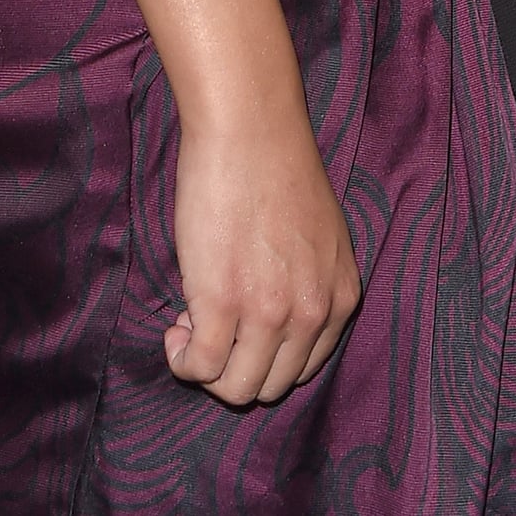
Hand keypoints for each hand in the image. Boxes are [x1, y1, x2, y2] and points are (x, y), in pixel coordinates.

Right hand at [166, 87, 361, 403]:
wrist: (250, 127)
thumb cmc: (277, 168)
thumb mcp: (320, 238)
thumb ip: (307, 284)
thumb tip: (268, 323)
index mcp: (340, 296)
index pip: (304, 368)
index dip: (265, 355)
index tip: (241, 327)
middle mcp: (312, 312)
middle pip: (270, 385)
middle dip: (235, 365)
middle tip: (211, 324)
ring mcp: (269, 312)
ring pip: (236, 388)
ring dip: (207, 368)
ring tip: (192, 324)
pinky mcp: (224, 304)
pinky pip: (200, 368)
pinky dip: (182, 360)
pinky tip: (176, 327)